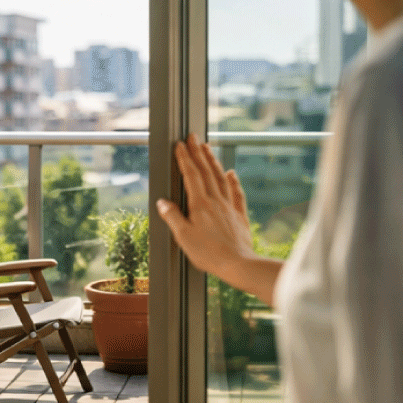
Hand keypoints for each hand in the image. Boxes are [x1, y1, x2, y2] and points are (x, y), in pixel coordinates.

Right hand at [156, 133, 252, 275]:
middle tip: (193, 137)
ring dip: (213, 161)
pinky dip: (234, 181)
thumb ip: (172, 217)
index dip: (185, 158)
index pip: (191, 175)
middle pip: (206, 171)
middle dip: (198, 152)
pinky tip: (232, 173)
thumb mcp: (183, 237)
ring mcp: (229, 207)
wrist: (239, 264)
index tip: (180, 145)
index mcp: (200, 204)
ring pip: (221, 178)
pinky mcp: (239, 216)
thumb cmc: (209, 253)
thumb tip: (162, 203)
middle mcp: (216, 201)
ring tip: (207, 148)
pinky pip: (237, 194)